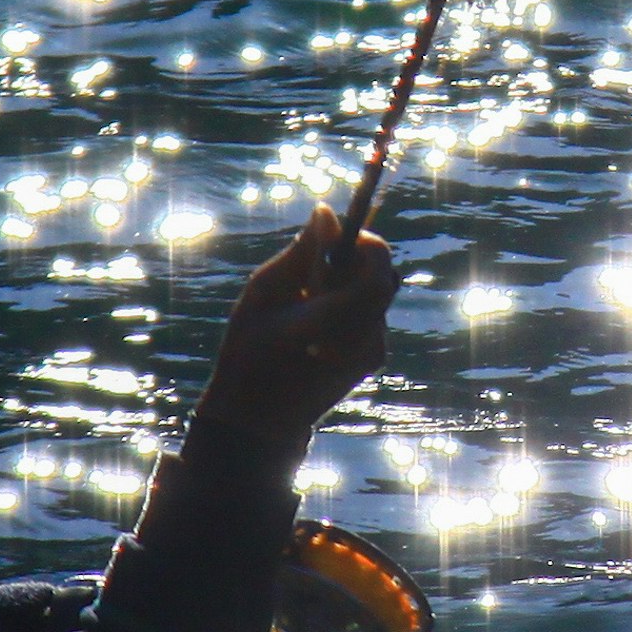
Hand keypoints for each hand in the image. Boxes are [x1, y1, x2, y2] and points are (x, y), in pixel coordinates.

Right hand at [196, 206, 398, 441]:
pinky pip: (372, 315)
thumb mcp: (263, 292)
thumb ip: (300, 252)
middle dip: (354, 261)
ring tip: (309, 301)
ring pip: (377, 296)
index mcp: (332, 321)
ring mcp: (374, 351)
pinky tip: (317, 323)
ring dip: (350, 285)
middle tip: (316, 266)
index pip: (375, 269)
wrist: (259, 419)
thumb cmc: (249, 352)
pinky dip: (350, 306)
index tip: (337, 232)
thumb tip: (327, 212)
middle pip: (381, 277)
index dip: (363, 243)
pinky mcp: (375, 359)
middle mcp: (364, 338)